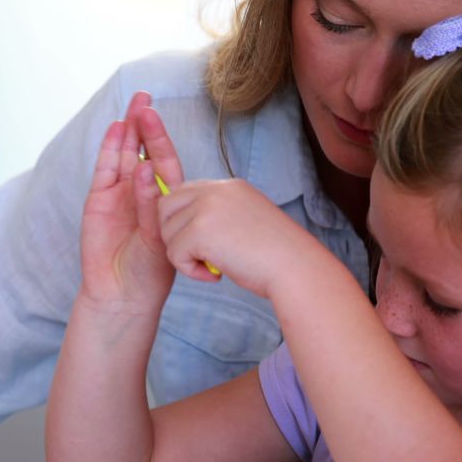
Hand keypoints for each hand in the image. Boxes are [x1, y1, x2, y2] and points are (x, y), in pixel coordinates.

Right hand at [79, 92, 174, 312]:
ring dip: (127, 131)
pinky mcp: (99, 201)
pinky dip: (109, 151)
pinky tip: (114, 130)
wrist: (123, 295)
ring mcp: (119, 194)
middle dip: (144, 124)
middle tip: (144, 96)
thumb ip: (153, 206)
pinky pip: (104, 171)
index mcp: (164, 199)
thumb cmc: (151, 272)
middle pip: (142, 150)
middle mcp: (141, 192)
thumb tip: (146, 168)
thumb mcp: (160, 238)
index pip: (164, 162)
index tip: (159, 114)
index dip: (161, 138)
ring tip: (131, 106)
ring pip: (123, 156)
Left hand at [157, 176, 320, 297]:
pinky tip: (214, 275)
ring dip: (184, 256)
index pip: (183, 194)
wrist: (295, 267)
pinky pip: (173, 254)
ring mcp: (206, 208)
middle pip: (165, 208)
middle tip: (201, 257)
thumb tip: (189, 227)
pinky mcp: (200, 231)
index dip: (182, 221)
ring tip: (213, 267)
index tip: (202, 244)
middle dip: (175, 236)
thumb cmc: (276, 255)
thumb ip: (221, 215)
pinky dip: (190, 271)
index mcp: (229, 186)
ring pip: (167, 233)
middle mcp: (215, 190)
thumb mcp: (246, 221)